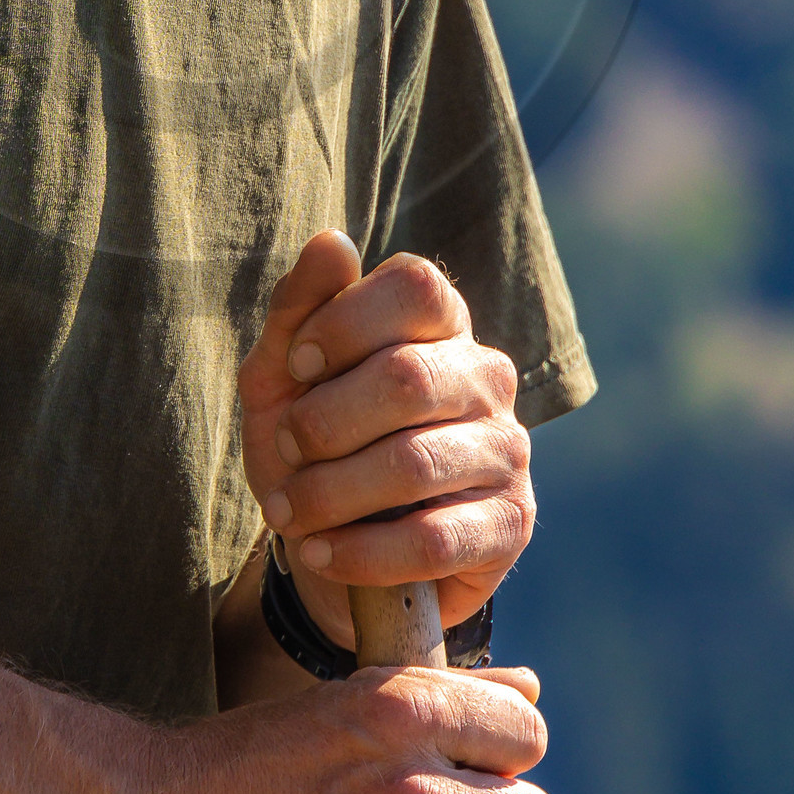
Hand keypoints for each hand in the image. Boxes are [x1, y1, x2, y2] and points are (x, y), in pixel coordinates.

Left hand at [238, 233, 533, 644]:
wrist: (332, 548)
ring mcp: (507, 451)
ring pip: (414, 464)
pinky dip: (361, 552)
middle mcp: (486, 376)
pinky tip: (322, 552)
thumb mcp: (282, 376)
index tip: (297, 364)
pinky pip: (433, 540)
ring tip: (290, 512)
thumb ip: (299, 309)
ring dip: (330, 494)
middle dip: (324, 421)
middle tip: (288, 449)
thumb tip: (332, 241)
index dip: (345, 322)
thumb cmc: (311, 444)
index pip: (416, 287)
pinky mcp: (510, 525)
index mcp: (439, 323)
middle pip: (407, 377)